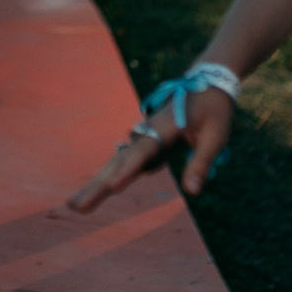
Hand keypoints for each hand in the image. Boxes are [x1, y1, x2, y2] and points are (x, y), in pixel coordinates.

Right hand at [67, 85, 235, 212]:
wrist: (208, 84)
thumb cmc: (214, 110)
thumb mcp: (216, 136)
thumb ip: (202, 163)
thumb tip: (193, 192)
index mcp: (164, 127)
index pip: (144, 151)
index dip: (128, 170)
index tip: (113, 188)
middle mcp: (147, 133)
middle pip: (119, 161)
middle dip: (97, 185)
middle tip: (75, 207)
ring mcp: (144, 139)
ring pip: (116, 163)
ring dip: (97, 184)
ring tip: (76, 206)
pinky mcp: (147, 146)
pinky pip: (125, 164)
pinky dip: (110, 177)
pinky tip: (97, 192)